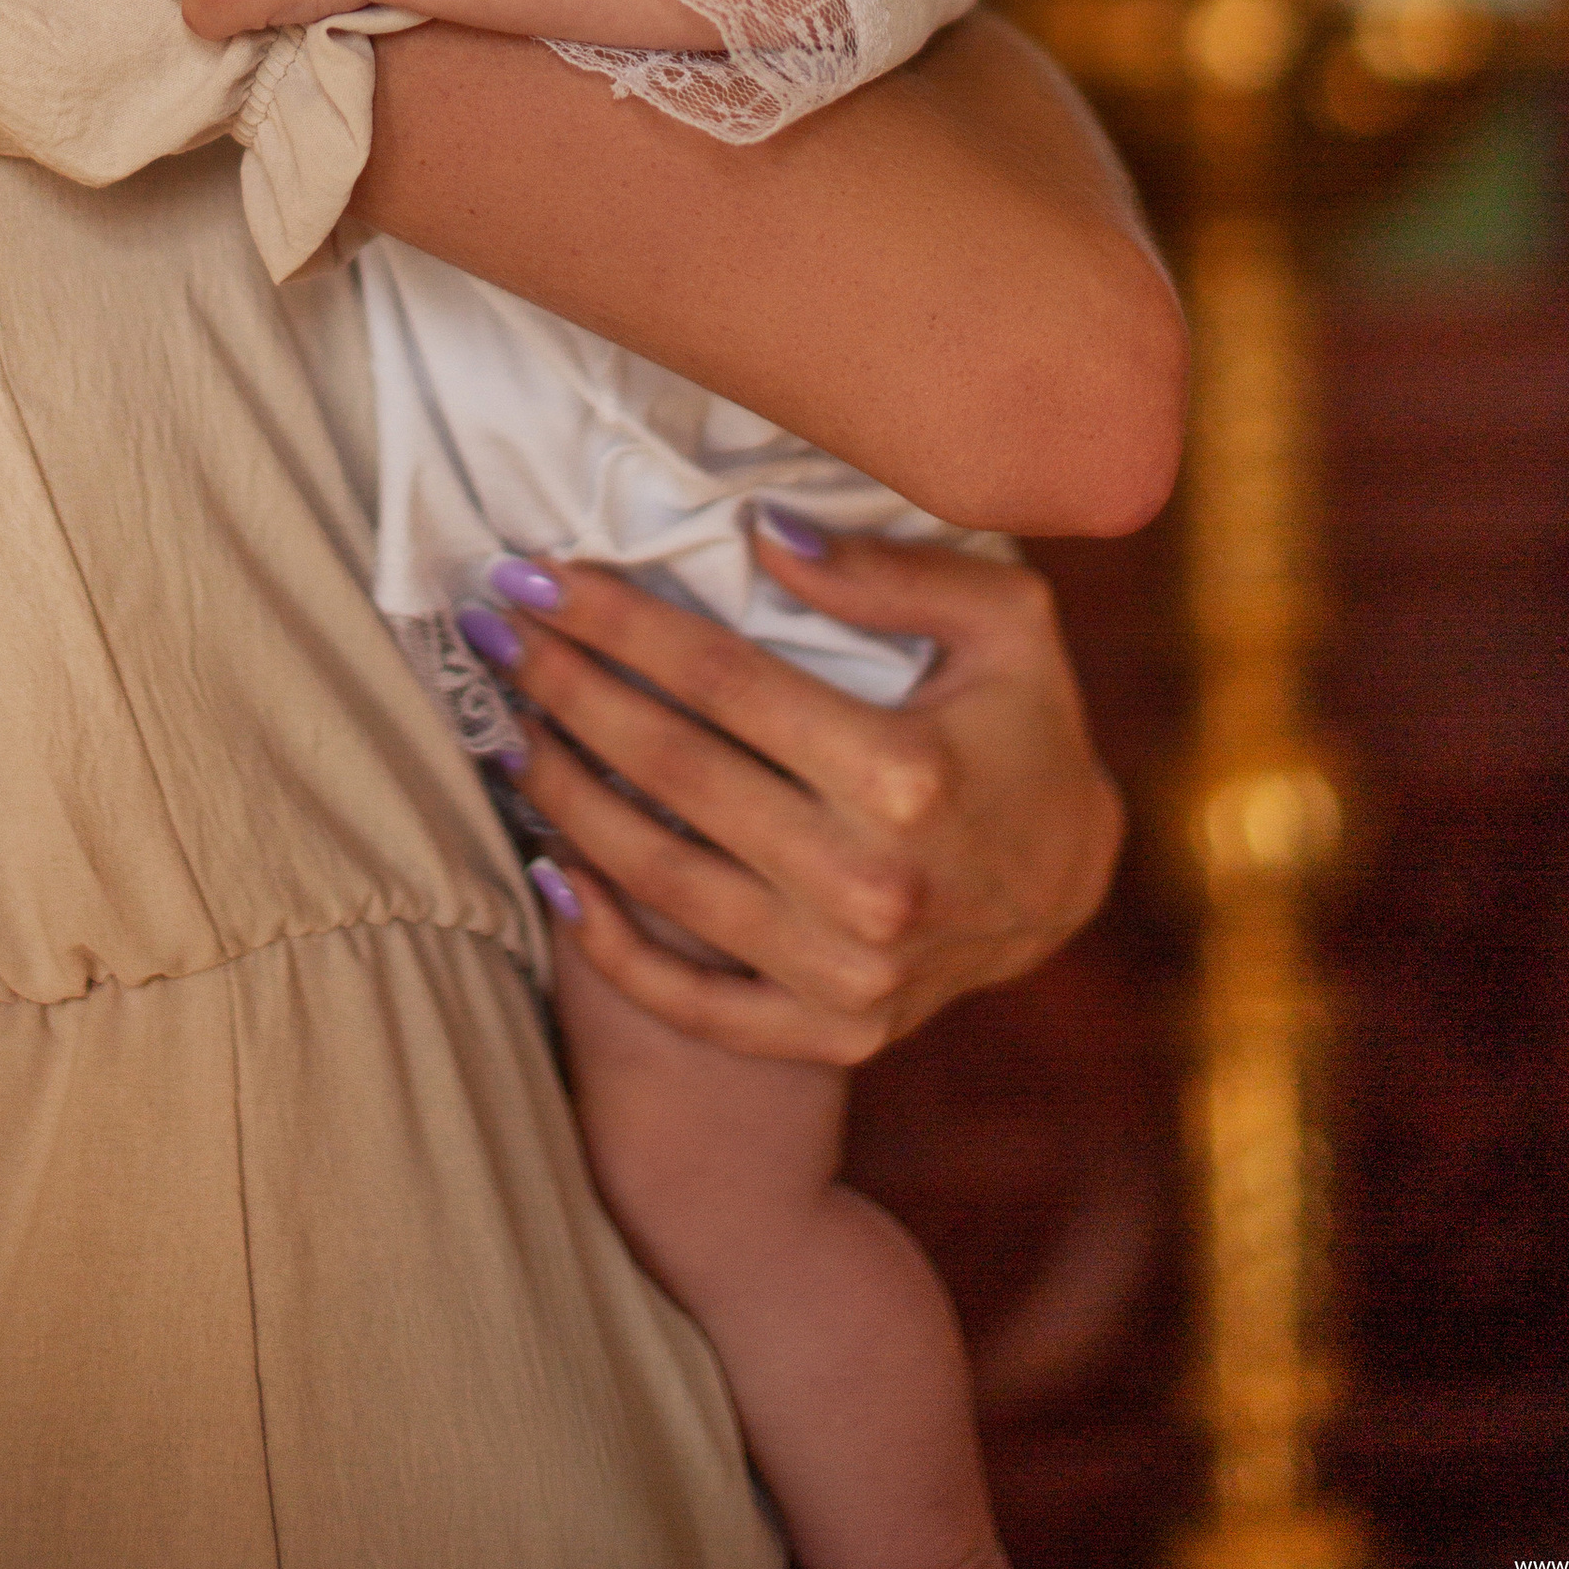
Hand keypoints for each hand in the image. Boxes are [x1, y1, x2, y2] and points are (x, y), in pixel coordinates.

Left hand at [483, 534, 1121, 1064]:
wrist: (1075, 887)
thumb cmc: (1026, 725)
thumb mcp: (1006, 621)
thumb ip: (890, 572)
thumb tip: (762, 535)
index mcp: (909, 773)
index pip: (720, 682)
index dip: (617, 621)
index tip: (539, 573)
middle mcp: (872, 883)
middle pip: (670, 771)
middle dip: (565, 688)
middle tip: (493, 630)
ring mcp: (847, 974)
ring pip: (659, 877)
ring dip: (563, 795)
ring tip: (505, 727)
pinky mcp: (833, 1032)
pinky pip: (693, 1001)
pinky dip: (609, 945)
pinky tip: (552, 874)